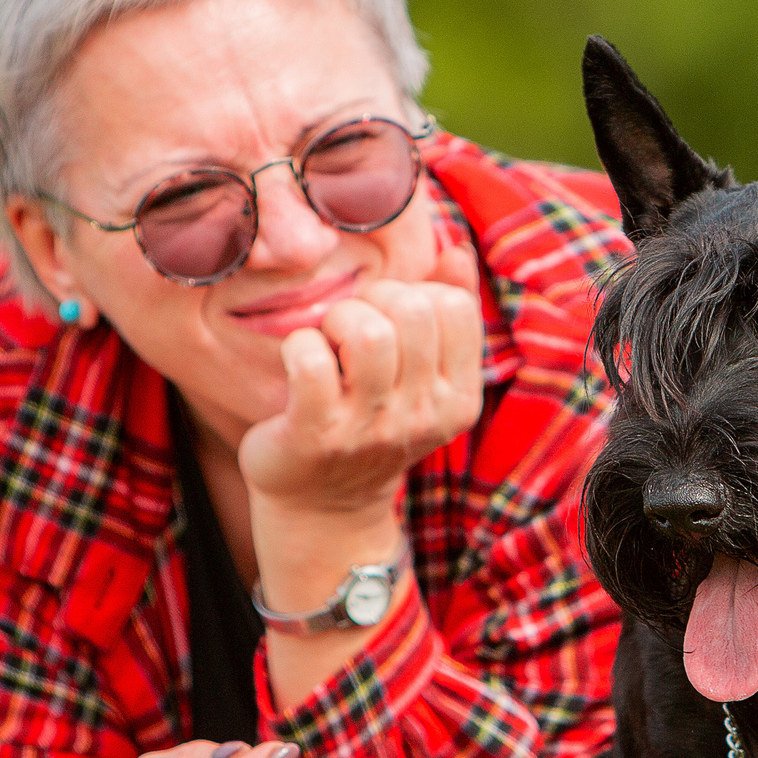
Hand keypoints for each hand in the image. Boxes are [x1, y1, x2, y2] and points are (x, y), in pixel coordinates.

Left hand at [237, 242, 482, 518]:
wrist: (322, 508)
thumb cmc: (369, 423)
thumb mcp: (421, 376)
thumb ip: (445, 310)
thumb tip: (454, 249)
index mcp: (458, 398)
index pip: (453, 307)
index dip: (415, 294)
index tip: (389, 320)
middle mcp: (423, 417)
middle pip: (411, 310)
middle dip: (372, 301)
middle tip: (351, 331)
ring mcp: (370, 429)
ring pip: (367, 331)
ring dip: (337, 320)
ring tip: (329, 343)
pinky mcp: (317, 436)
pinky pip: (310, 360)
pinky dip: (298, 346)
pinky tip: (300, 363)